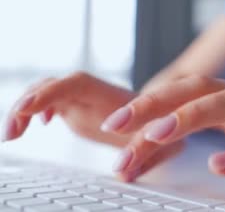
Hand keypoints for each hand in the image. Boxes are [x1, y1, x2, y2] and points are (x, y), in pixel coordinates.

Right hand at [3, 72, 184, 180]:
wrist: (174, 116)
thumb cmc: (170, 127)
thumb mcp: (167, 143)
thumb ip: (147, 156)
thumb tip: (124, 175)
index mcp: (113, 97)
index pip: (77, 84)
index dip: (52, 93)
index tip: (30, 109)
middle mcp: (96, 93)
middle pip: (55, 84)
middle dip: (28, 102)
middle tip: (11, 132)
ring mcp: (87, 99)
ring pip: (48, 92)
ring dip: (26, 108)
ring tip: (11, 134)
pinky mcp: (81, 107)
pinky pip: (51, 102)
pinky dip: (36, 111)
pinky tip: (35, 127)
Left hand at [100, 75, 224, 185]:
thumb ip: (206, 126)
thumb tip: (152, 137)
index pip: (186, 90)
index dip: (149, 101)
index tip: (112, 122)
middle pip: (200, 90)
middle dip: (156, 103)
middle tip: (118, 124)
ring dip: (191, 117)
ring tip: (157, 134)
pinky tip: (220, 165)